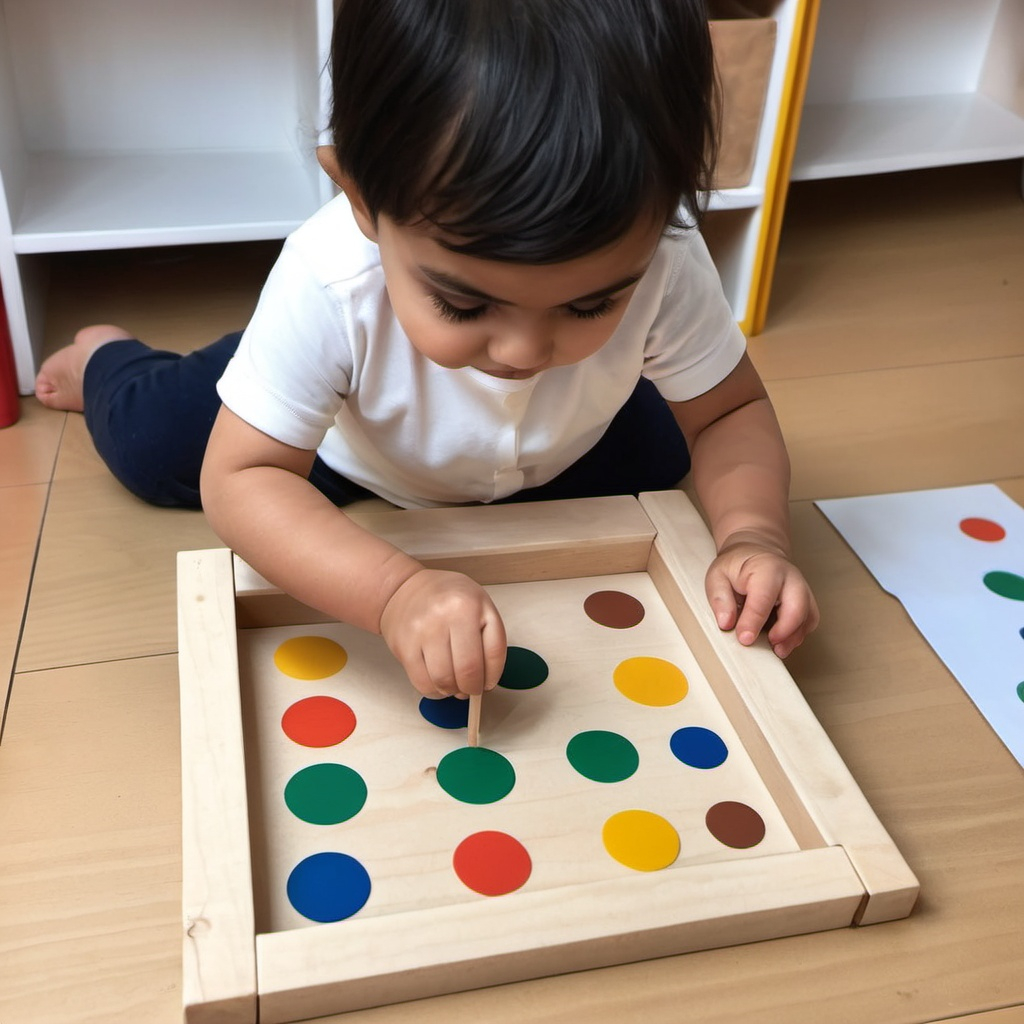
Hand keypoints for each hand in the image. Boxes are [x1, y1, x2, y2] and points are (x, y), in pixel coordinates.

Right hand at [379, 569, 506, 697]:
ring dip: (453, 690)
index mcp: (468, 606)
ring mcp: (421, 631)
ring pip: (444, 681)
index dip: (491, 677)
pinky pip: (422, 683)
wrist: (406, 588)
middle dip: (472, 688)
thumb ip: (492, 640)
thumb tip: (487, 680)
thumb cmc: (447, 598)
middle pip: (467, 671)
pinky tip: (438, 682)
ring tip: (454, 683)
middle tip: (471, 689)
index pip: (491, 655)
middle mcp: (443, 616)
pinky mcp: (403, 646)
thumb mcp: (481, 606)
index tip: (487, 683)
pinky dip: (434, 691)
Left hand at [704, 540, 818, 658]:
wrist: (756, 553)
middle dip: (784, 631)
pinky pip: (810, 621)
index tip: (745, 638)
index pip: (763, 599)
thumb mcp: (718, 575)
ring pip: (808, 616)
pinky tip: (783, 641)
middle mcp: (790, 578)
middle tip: (768, 644)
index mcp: (766, 569)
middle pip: (797, 607)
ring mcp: (802, 589)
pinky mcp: (806, 601)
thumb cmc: (738, 565)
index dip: (754, 622)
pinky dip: (798, 635)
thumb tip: (726, 622)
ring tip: (776, 649)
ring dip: (793, 637)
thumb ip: (719, 599)